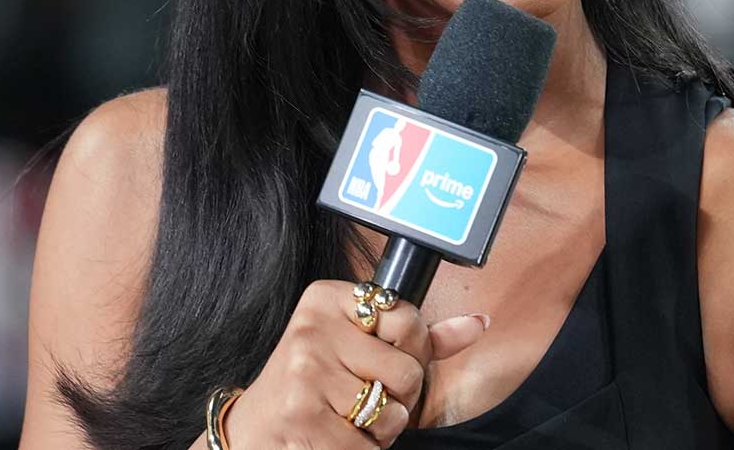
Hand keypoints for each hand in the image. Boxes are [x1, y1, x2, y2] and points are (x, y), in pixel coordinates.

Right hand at [221, 280, 488, 447]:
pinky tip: (337, 437)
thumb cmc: (315, 384)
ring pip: (392, 412)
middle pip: (408, 370)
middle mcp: (314, 328)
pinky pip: (367, 445)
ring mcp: (306, 371)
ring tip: (347, 417)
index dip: (411, 351)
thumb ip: (418, 337)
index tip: (381, 359)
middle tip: (364, 396)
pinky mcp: (303, 416)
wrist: (254, 428)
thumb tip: (478, 323)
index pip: (409, 319)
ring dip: (380, 429)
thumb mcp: (361, 347)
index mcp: (329, 298)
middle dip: (398, 396)